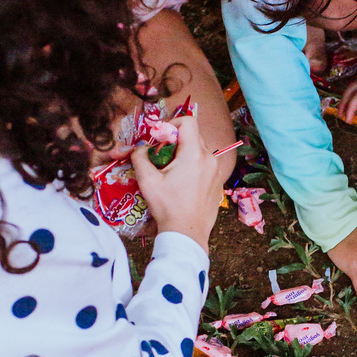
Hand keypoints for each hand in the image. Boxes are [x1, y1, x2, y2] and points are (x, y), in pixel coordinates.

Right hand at [132, 113, 224, 250]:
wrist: (187, 235)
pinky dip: (194, 168)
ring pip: (200, 152)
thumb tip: (138, 148)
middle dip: (175, 141)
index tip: (159, 138)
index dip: (171, 124)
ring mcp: (216, 172)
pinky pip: (205, 167)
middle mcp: (210, 159)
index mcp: (194, 154)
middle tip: (161, 156)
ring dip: (184, 155)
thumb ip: (140, 158)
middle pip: (193, 136)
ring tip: (171, 172)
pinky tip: (182, 185)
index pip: (188, 121)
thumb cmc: (167, 207)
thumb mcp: (148, 181)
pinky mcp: (218, 184)